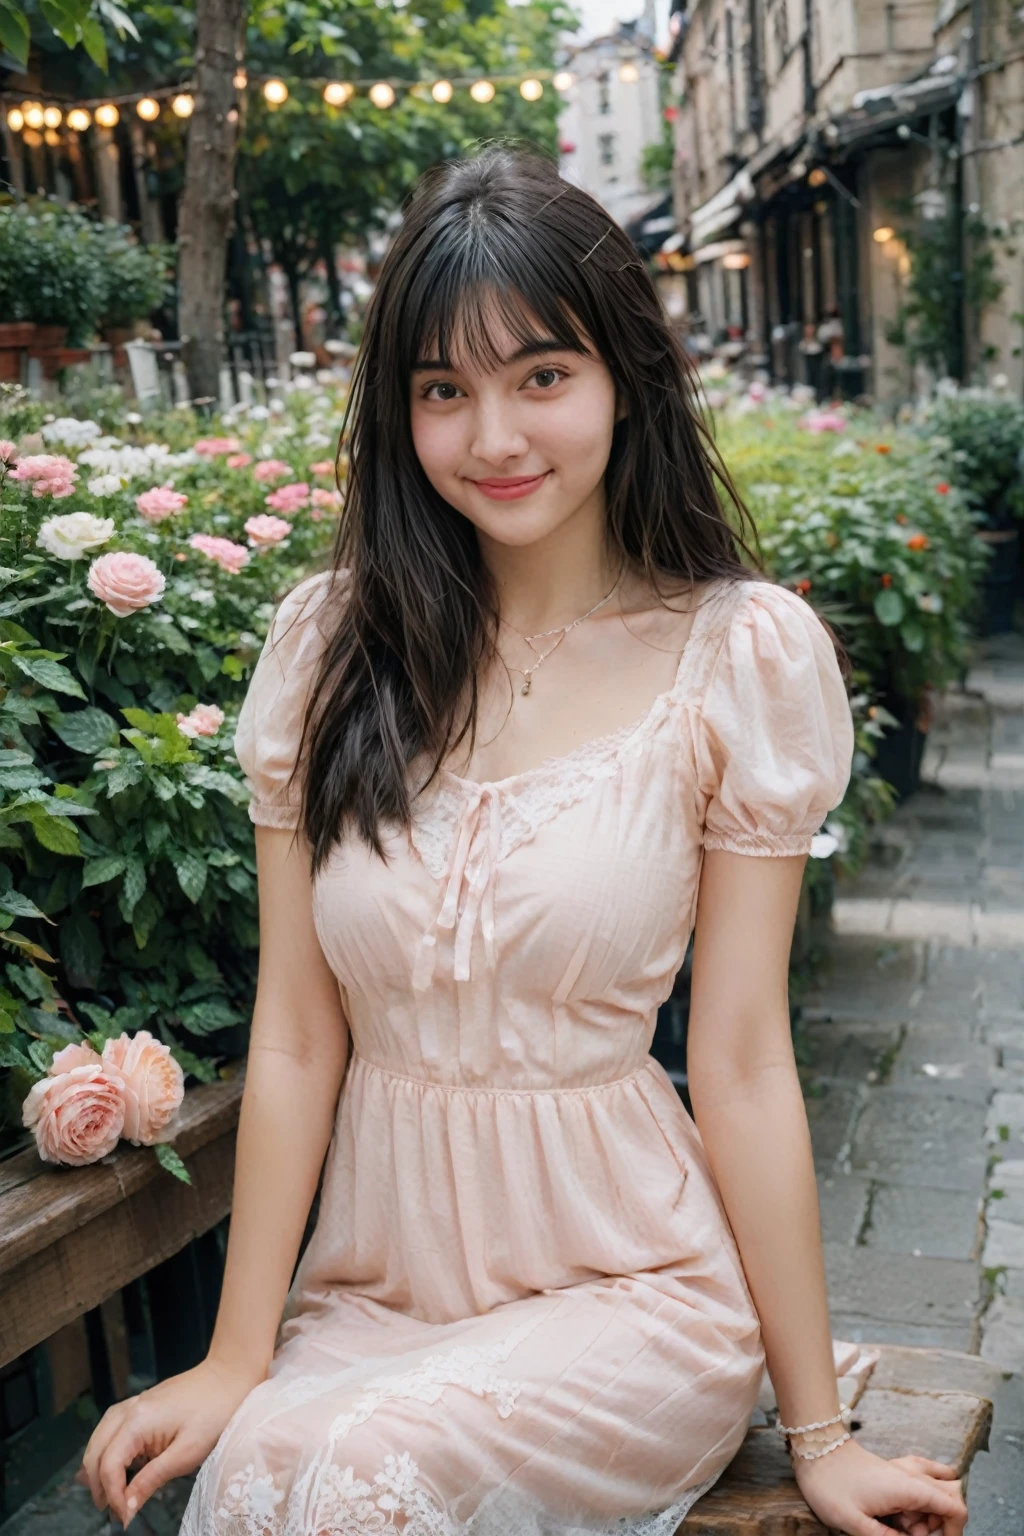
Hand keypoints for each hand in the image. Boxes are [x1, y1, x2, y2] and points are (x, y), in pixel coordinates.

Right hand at [76, 1356, 261, 1524]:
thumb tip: (125, 1509)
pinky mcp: (143, 1403)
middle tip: (112, 1510)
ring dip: (97, 1466)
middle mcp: (129, 1410)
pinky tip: (116, 1463)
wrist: (230, 1374)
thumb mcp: (186, 1454)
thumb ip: (150, 1480)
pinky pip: (112, 1427)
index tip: (123, 1519)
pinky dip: (107, 1448)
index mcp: (137, 1422)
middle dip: (98, 1485)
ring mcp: (134, 1403)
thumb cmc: (215, 1414)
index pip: (108, 1466)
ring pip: (100, 1437)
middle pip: (96, 1451)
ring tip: (107, 1493)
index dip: (112, 1496)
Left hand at [793, 1438, 967, 1535]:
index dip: (955, 1532)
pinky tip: (902, 1511)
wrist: (814, 1450)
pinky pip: (924, 1478)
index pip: (955, 1508)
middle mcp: (913, 1474)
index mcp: (909, 1488)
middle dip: (940, 1524)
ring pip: (939, 1489)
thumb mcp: (855, 1524)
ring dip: (930, 1511)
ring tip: (902, 1525)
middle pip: (950, 1498)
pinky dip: (922, 1497)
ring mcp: (905, 1468)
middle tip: (910, 1534)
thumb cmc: (829, 1485)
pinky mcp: (895, 1467)